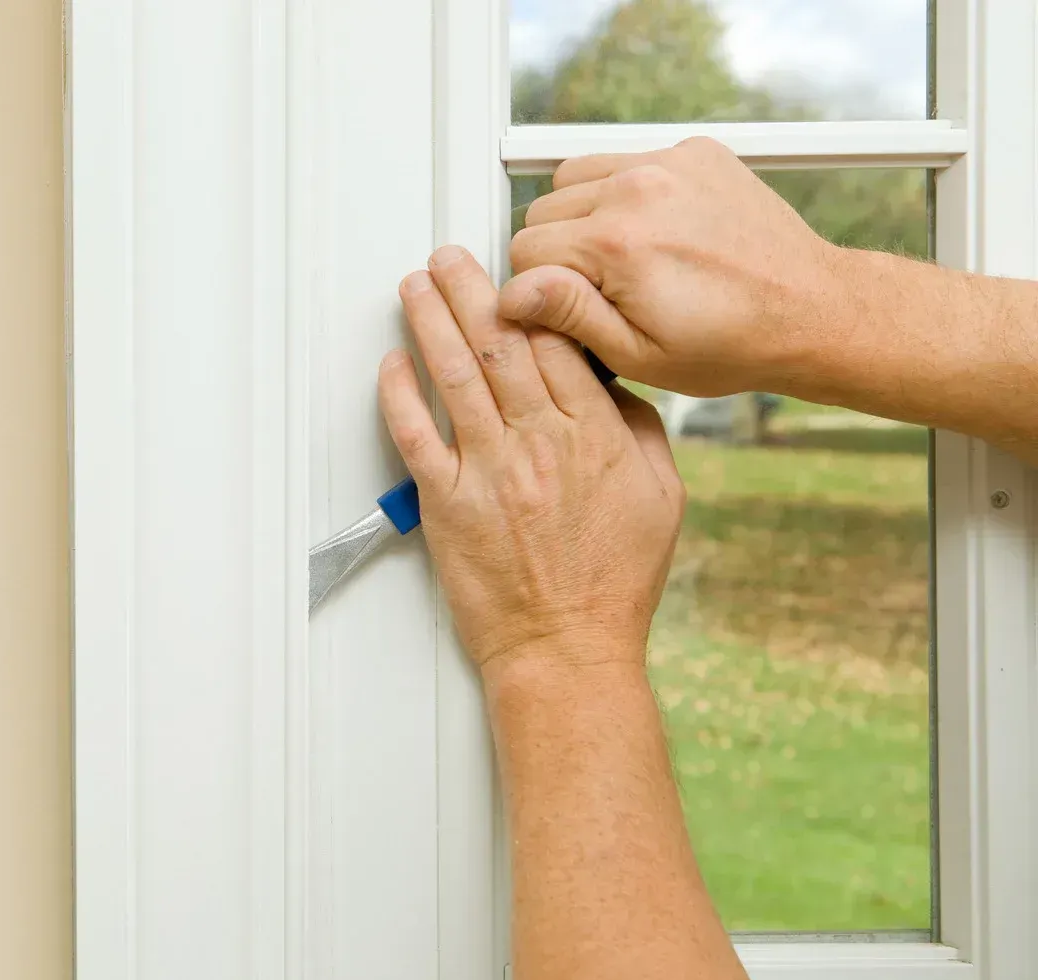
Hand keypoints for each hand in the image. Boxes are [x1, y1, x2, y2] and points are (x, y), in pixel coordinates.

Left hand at [378, 245, 684, 677]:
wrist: (567, 648)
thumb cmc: (612, 583)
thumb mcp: (661, 498)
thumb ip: (638, 432)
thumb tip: (612, 385)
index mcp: (594, 436)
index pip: (558, 344)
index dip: (532, 298)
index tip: (516, 269)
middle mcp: (540, 444)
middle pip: (501, 346)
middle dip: (471, 290)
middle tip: (450, 256)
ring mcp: (489, 472)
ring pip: (455, 377)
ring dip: (431, 322)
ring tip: (416, 285)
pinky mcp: (447, 504)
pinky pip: (416, 436)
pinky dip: (400, 394)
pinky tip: (393, 362)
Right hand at [503, 136, 849, 397]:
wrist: (809, 309)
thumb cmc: (730, 343)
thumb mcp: (637, 354)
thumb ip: (567, 315)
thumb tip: (512, 291)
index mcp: (617, 243)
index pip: (524, 251)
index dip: (540, 291)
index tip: (573, 311)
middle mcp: (638, 190)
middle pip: (542, 211)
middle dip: (558, 252)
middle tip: (602, 289)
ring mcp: (667, 163)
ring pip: (573, 179)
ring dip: (582, 216)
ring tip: (622, 258)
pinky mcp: (692, 152)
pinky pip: (622, 160)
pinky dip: (623, 192)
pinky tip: (655, 231)